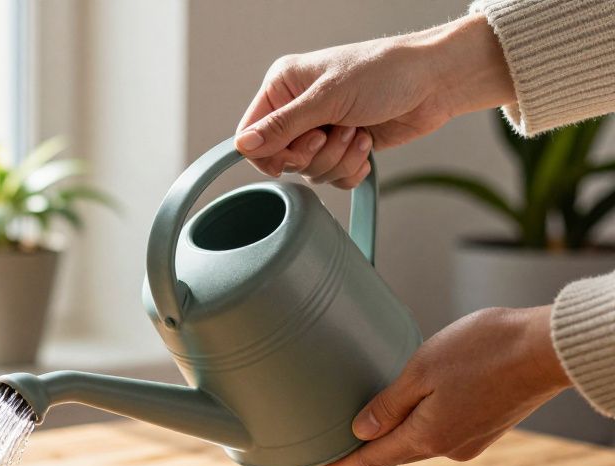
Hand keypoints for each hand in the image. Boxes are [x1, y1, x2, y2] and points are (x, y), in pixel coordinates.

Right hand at [235, 14, 514, 187]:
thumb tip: (244, 144)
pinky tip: (366, 143)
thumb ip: (283, 125)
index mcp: (284, 86)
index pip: (253, 134)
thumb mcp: (328, 97)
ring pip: (309, 171)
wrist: (436, 81)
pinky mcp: (343, 147)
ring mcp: (321, 129)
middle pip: (282, 159)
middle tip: (336, 132)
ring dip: (338, 159)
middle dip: (315, 154)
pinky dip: (351, 168)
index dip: (272, 152)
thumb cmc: (386, 72)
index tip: (299, 149)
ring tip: (358, 131)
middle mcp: (298, 109)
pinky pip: (332, 177)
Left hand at [299, 306, 571, 465]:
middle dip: (359, 452)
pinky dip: (418, 424)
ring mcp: (470, 440)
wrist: (549, 348)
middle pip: (391, 453)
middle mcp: (448, 448)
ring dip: (390, 435)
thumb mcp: (423, 370)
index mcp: (427, 437)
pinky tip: (411, 410)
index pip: (368, 459)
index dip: (335, 465)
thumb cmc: (486, 350)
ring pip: (417, 440)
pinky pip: (439, 430)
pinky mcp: (486, 427)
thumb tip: (359, 432)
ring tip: (362, 428)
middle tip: (326, 451)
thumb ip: (388, 404)